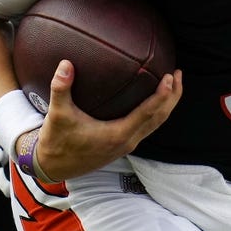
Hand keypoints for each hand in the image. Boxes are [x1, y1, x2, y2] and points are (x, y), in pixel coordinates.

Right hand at [33, 59, 182, 180]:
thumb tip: (65, 64)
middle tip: (178, 73)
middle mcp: (127, 141)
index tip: (170, 77)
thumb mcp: (57, 115)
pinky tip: (155, 97)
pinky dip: (157, 111)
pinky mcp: (124, 144)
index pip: (147, 113)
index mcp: (117, 134)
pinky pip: (149, 126)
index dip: (161, 95)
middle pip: (160, 118)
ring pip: (156, 123)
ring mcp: (127, 144)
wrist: (52, 167)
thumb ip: (61, 89)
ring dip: (168, 103)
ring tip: (174, 82)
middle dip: (172, 96)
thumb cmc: (56, 141)